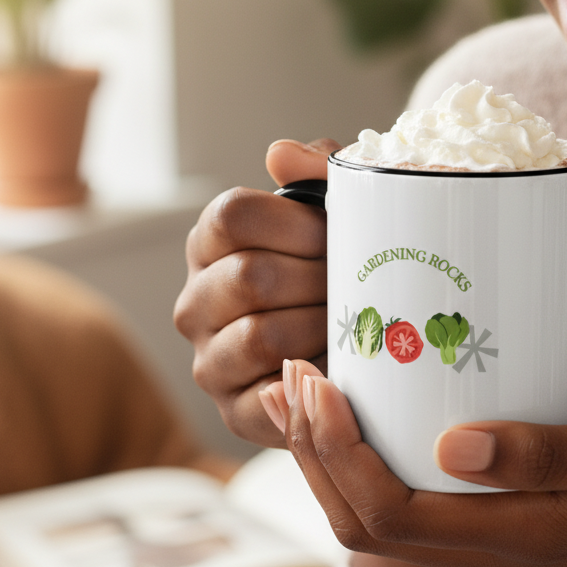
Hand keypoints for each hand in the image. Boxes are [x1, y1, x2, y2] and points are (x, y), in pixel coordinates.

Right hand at [174, 139, 337, 446]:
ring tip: (348, 324)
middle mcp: (196, 302)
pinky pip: (271, 394)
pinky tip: (337, 365)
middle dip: (318, 279)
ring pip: (262, 335)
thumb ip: (318, 173)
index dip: (296, 224)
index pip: (232, 216)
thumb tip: (279, 154)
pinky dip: (313, 377)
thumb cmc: (345, 274)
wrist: (370, 357)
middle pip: (250, 277)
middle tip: (352, 285)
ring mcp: (209, 360)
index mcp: (211, 245)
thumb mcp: (340, 214)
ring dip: (321, 327)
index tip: (335, 235)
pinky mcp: (234, 412)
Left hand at [263, 360, 566, 566]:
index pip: (393, 517)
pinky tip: (376, 410)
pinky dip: (378, 459)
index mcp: (524, 538)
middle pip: (370, 526)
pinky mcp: (514, 519)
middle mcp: (500, 551)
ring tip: (309, 389)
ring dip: (338, 459)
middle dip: (318, 456)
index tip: (316, 381)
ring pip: (389, 519)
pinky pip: (421, 501)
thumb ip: (552, 452)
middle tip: (294, 375)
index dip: (338, 456)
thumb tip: (451, 445)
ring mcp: (505, 541)